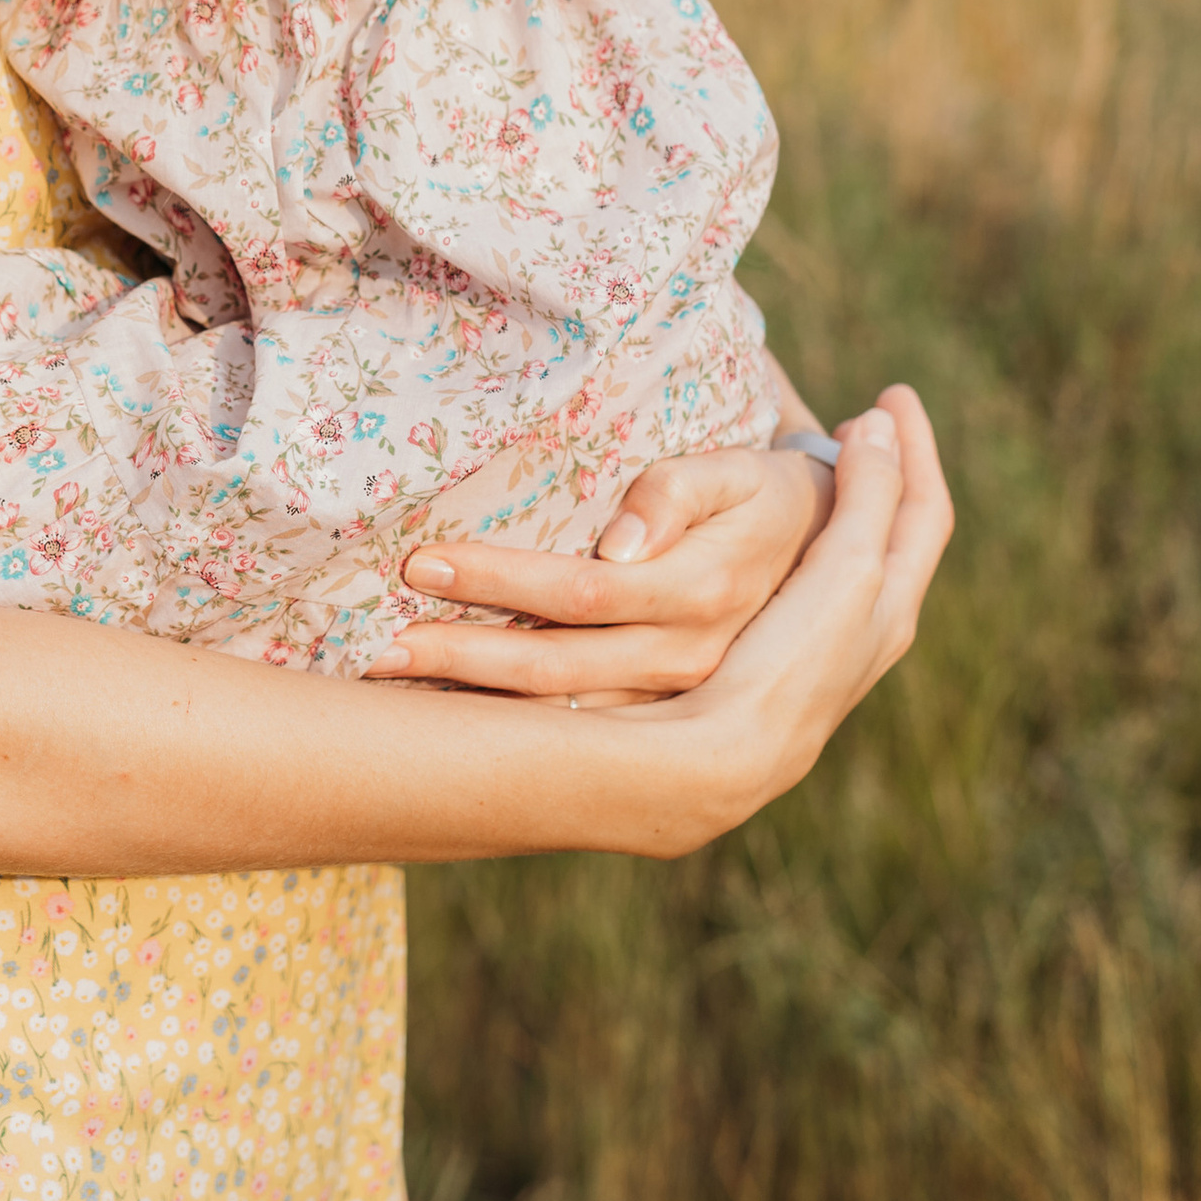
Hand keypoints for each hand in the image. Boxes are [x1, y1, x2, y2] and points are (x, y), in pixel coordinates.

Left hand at [372, 442, 832, 703]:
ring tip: (384, 685)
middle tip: (375, 647)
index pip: (579, 594)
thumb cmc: (761, 492)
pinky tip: (443, 719)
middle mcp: (685, 659)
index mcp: (702, 593)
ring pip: (557, 712)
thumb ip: (679, 491)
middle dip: (459, 658)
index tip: (420, 562)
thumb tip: (622, 540)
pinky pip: (574, 730)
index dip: (498, 580)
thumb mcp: (738, 470)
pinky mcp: (660, 717)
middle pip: (552, 668)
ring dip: (470, 701)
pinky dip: (507, 726)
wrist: (825, 554)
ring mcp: (672, 700)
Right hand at [655, 391, 947, 813]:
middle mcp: (872, 625)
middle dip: (891, 471)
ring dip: (851, 500)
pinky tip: (776, 528)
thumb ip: (872, 499)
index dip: (917, 446)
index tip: (892, 393)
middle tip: (866, 420)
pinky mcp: (782, 652)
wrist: (730, 755)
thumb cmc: (792, 659)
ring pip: (858, 555)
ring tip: (829, 461)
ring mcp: (830, 642)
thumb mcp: (847, 567)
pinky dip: (810, 531)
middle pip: (901, 534)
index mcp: (893, 599)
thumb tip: (881, 428)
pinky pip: (814, 575)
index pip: (925, 510)